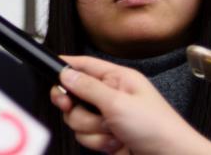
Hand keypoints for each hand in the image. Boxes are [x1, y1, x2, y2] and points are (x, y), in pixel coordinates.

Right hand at [50, 55, 210, 154]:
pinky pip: (86, 137)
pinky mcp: (107, 137)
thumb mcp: (118, 103)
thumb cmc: (158, 128)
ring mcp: (109, 117)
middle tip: (88, 113)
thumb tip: (65, 74)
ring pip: (77, 119)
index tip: (52, 76)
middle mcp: (112, 96)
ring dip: (92, 130)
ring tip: (113, 132)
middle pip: (74, 96)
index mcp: (118, 78)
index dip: (65, 68)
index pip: (84, 65)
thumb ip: (88, 87)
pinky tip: (115, 143)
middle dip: (80, 110)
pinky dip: (98, 143)